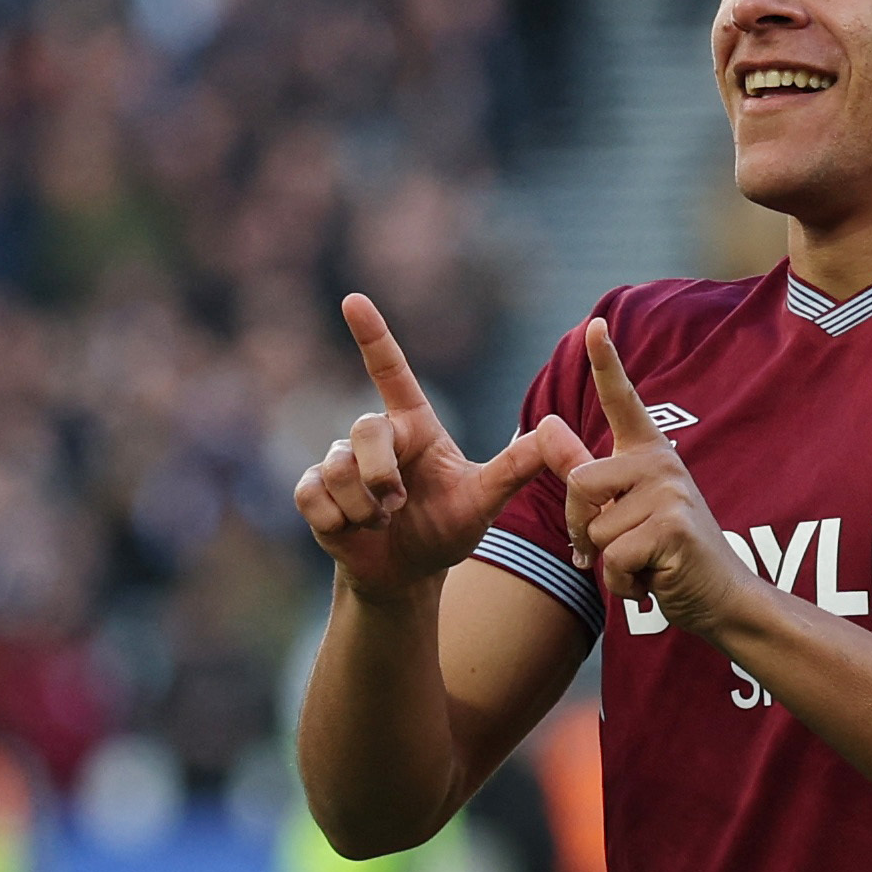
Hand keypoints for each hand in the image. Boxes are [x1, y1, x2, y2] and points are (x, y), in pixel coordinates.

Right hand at [295, 294, 575, 599]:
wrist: (407, 572)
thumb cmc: (447, 528)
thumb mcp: (486, 501)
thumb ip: (518, 466)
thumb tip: (558, 430)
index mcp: (414, 426)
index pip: (391, 372)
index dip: (373, 336)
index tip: (353, 299)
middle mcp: (374, 436)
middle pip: (364, 430)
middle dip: (381, 475)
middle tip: (397, 505)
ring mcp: (339, 462)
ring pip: (337, 469)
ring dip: (364, 508)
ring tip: (382, 522)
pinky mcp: (312, 492)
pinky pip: (314, 498)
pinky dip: (339, 523)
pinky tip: (354, 531)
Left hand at [557, 319, 753, 635]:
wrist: (720, 599)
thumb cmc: (668, 557)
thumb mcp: (627, 511)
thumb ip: (590, 476)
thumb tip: (548, 425)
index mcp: (649, 454)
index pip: (623, 401)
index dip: (607, 363)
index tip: (595, 324)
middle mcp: (661, 462)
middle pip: (578, 483)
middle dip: (581, 528)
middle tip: (617, 549)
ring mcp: (670, 492)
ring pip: (594, 528)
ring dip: (607, 562)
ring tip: (645, 562)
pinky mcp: (672, 527)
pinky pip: (613, 557)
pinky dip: (623, 583)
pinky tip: (652, 581)